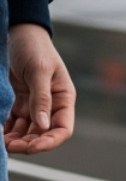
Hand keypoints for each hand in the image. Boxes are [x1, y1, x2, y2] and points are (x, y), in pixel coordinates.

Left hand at [5, 23, 75, 154]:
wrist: (21, 33)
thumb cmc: (35, 48)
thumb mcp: (39, 71)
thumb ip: (42, 99)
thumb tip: (43, 125)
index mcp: (64, 99)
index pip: (62, 129)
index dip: (49, 142)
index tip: (31, 147)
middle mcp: (52, 105)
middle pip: (44, 133)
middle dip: (28, 143)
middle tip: (9, 146)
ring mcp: (37, 104)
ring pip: (29, 130)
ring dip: (17, 138)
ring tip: (2, 142)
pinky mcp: (23, 100)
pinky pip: (17, 120)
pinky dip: (9, 129)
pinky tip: (0, 132)